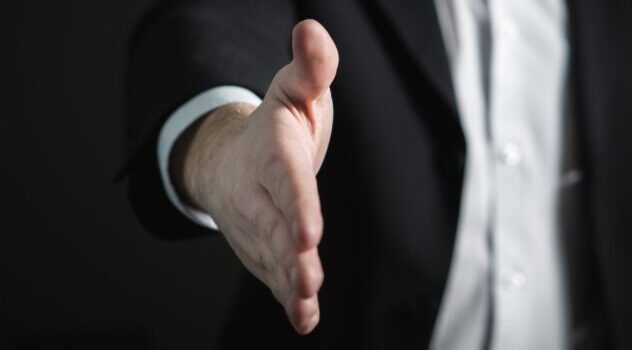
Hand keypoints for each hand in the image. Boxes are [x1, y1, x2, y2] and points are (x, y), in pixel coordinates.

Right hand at [171, 19, 337, 333]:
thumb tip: (313, 30)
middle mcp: (259, 194)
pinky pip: (272, 274)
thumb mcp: (294, 89)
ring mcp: (258, 225)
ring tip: (304, 302)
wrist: (231, 158)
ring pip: (272, 257)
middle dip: (290, 254)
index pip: (286, 180)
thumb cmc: (275, 124)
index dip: (297, 205)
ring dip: (288, 282)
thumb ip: (310, 67)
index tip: (309, 231)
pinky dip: (287, 298)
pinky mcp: (263, 248)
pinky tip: (304, 319)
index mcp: (272, 153)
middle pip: (275, 226)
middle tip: (308, 278)